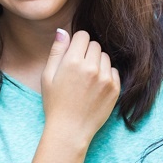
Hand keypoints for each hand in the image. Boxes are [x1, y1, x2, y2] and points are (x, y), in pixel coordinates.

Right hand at [41, 29, 120, 143]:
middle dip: (87, 52)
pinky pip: (113, 71)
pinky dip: (106, 75)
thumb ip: (56, 51)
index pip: (83, 36)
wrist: (70, 130)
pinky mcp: (115, 89)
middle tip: (78, 69)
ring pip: (105, 57)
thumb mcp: (48, 76)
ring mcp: (106, 78)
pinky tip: (95, 87)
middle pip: (95, 45)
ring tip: (86, 79)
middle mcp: (92, 67)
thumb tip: (62, 31)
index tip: (72, 54)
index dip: (77, 43)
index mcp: (73, 61)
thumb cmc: (55, 103)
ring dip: (97, 63)